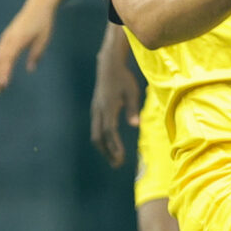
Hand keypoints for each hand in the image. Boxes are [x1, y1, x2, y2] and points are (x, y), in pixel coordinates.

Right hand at [0, 0, 58, 92]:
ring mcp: (6, 37)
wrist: (38, 5)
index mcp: (19, 39)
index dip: (4, 73)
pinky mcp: (6, 36)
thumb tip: (30, 69)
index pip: (8, 59)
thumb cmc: (43, 23)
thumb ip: (36, 54)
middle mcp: (9, 38)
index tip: (3, 84)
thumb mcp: (43, 39)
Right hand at [89, 41, 143, 167]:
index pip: (109, 132)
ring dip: (103, 148)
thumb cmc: (123, 78)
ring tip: (114, 158)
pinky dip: (102, 139)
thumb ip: (132, 109)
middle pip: (98, 137)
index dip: (114, 146)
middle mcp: (99, 110)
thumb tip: (135, 125)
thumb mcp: (132, 92)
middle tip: (117, 164)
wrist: (108, 65)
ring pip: (95, 134)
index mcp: (108, 107)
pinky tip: (110, 144)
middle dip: (107, 152)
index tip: (121, 158)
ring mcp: (95, 110)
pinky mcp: (96, 109)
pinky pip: (96, 128)